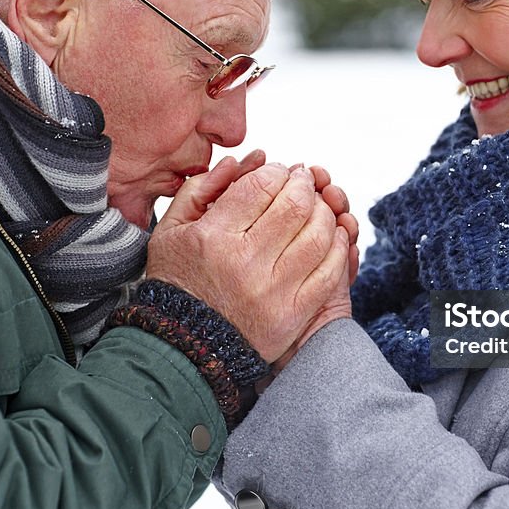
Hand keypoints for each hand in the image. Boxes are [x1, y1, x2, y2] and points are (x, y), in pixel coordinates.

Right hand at [147, 163, 349, 363]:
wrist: (185, 346)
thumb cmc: (179, 283)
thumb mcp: (171, 231)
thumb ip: (200, 190)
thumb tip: (238, 162)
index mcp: (213, 237)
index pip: (260, 186)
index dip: (277, 171)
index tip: (280, 172)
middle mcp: (245, 262)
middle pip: (294, 206)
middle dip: (304, 185)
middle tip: (303, 182)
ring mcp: (273, 290)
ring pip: (318, 235)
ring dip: (324, 213)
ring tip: (317, 207)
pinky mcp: (293, 313)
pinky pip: (329, 272)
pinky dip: (337, 248)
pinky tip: (332, 237)